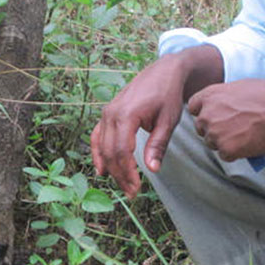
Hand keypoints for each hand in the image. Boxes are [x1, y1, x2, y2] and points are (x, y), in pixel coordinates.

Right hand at [90, 55, 188, 198]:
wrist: (163, 72)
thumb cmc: (167, 94)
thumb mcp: (167, 121)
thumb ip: (157, 145)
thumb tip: (152, 169)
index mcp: (126, 115)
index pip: (121, 151)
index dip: (127, 172)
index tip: (136, 188)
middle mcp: (111, 114)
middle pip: (109, 152)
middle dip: (119, 175)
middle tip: (132, 192)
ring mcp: (106, 113)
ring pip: (101, 147)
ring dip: (110, 168)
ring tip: (122, 185)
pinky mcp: (107, 114)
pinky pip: (96, 137)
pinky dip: (97, 154)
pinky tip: (101, 170)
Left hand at [186, 79, 264, 159]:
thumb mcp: (242, 85)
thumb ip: (224, 94)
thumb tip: (222, 100)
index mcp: (210, 96)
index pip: (193, 105)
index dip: (203, 110)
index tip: (214, 114)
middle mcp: (207, 115)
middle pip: (201, 126)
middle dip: (213, 128)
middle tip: (233, 127)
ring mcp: (215, 133)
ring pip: (211, 142)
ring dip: (223, 141)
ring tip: (244, 135)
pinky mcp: (225, 149)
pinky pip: (224, 155)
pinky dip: (234, 153)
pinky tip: (248, 144)